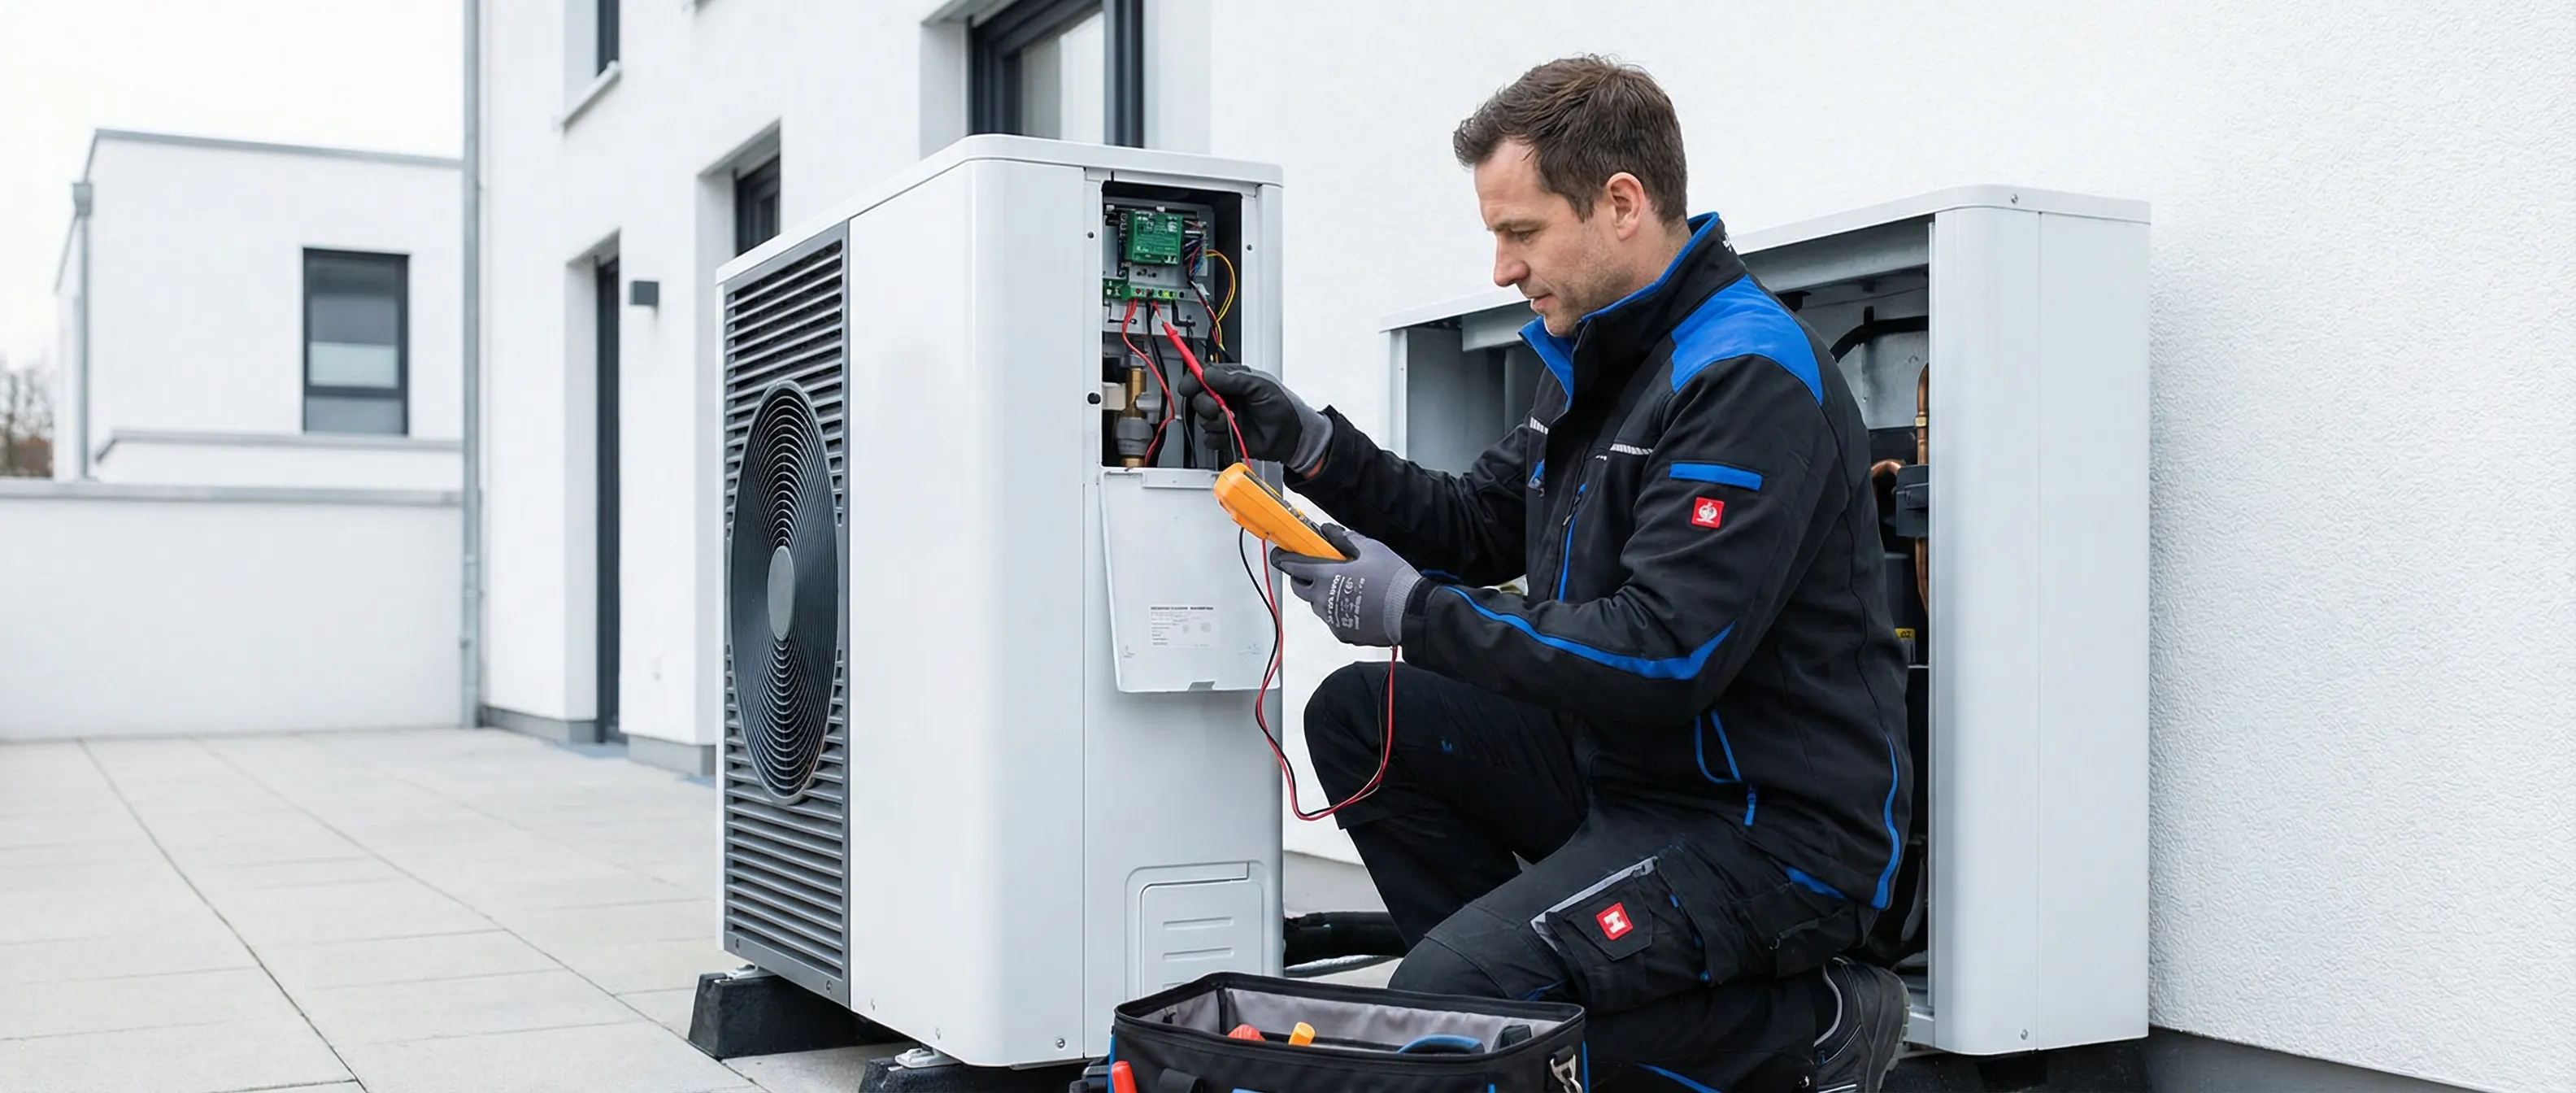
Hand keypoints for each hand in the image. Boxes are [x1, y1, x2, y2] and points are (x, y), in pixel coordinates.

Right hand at [1170, 364, 1330, 473]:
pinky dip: (1218, 437)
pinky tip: (1231, 433)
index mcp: (1234, 381)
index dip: (1194, 379)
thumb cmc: (1285, 408)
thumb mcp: (1262, 386)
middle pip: (1199, 397)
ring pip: (1203, 419)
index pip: (1205, 375)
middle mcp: (1227, 398)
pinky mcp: (1227, 436)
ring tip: (1230, 421)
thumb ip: (1235, 379)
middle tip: (1215, 407)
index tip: (1189, 385)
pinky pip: (1210, 438)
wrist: (1293, 437)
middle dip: (1203, 403)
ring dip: (1213, 422)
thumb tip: (1209, 374)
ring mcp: (1226, 417)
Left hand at [1269, 526, 1420, 647]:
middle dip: (1302, 578)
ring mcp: (1331, 619)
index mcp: (1325, 576)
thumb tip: (1329, 531)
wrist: (1410, 612)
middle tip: (1316, 570)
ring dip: (1321, 595)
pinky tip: (1355, 605)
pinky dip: (1337, 611)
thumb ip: (1345, 539)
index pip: (1293, 566)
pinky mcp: (1342, 633)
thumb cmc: (1392, 578)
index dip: (1284, 559)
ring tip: (1343, 588)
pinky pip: (1332, 620)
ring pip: (1316, 604)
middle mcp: (1322, 599)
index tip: (1280, 555)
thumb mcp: (1371, 549)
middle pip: (1299, 588)